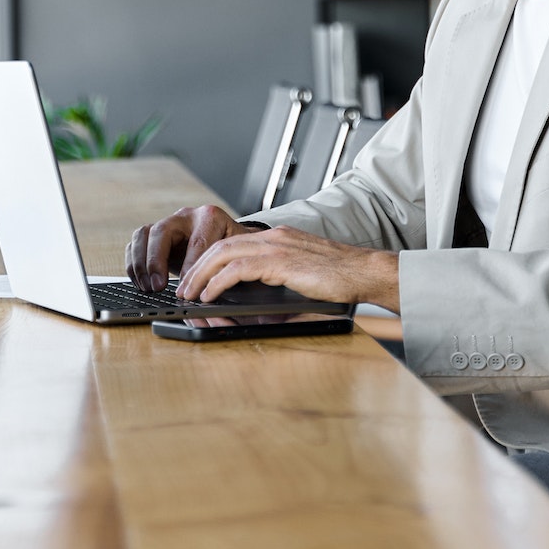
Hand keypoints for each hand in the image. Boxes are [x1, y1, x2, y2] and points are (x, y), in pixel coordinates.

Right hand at [126, 203, 251, 291]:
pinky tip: (141, 283)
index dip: (189, 268)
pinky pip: (136, 243)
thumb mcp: (235, 255)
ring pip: (144, 234)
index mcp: (210, 217)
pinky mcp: (154, 234)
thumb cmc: (232, 249)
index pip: (197, 242)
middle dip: (157, 261)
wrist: (226, 239)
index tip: (186, 292)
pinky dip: (133, 263)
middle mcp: (186, 216)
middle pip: (162, 231)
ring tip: (147, 288)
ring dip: (141, 263)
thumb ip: (224, 267)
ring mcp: (168, 223)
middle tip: (158, 287)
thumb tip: (211, 288)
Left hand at [176, 224, 399, 313]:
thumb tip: (257, 311)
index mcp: (278, 239)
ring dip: (201, 274)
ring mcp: (277, 246)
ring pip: (224, 253)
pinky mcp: (281, 261)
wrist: (364, 271)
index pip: (232, 241)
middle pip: (221, 244)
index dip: (209, 258)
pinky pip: (239, 268)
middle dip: (197, 265)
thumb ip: (278, 287)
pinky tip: (209, 295)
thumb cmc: (340, 280)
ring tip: (189, 293)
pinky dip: (218, 281)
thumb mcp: (302, 280)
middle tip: (183, 287)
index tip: (195, 277)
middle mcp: (274, 237)